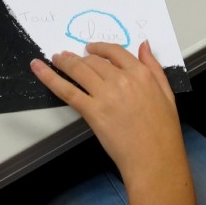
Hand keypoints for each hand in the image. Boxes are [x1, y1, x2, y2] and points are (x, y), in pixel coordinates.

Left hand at [30, 41, 184, 185]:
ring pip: (79, 70)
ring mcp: (105, 95)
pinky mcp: (92, 111)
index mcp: (141, 74)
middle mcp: (122, 79)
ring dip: (64, 61)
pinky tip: (38, 68)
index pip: (115, 52)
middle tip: (69, 57)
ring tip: (56, 58)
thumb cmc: (163, 132)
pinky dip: (49, 77)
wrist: (154, 159)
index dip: (99, 48)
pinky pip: (66, 90)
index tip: (90, 48)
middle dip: (79, 58)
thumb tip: (144, 45)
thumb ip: (154, 66)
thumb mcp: (167, 93)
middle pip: (93, 61)